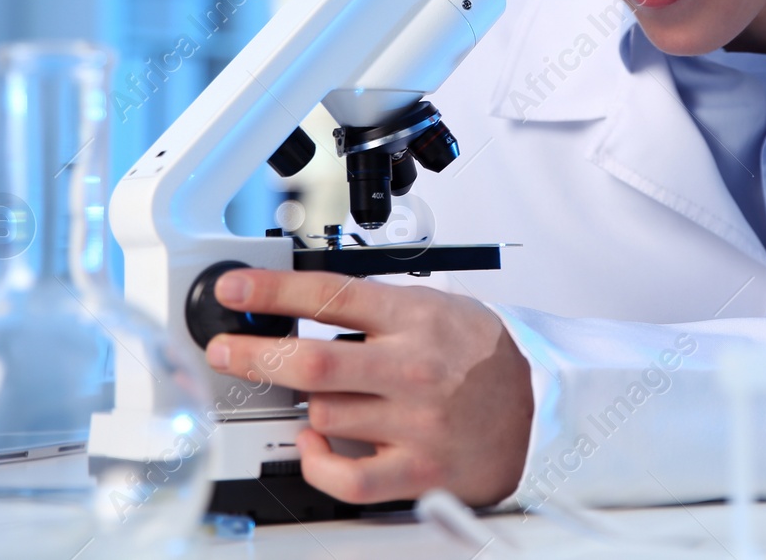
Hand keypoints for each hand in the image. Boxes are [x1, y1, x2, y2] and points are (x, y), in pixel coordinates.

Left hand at [204, 270, 533, 506]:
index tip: (234, 287)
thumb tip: (303, 307)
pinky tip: (314, 444)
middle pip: (312, 363)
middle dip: (254, 355)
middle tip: (225, 351)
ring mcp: (415, 422)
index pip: (329, 295)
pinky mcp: (418, 469)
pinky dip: (317, 462)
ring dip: (303, 406)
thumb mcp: (436, 307)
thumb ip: (376, 308)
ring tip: (314, 396)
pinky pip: (347, 476)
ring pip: (323, 414)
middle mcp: (412, 368)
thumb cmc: (484, 357)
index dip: (271, 291)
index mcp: (415, 318)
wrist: (540, 408)